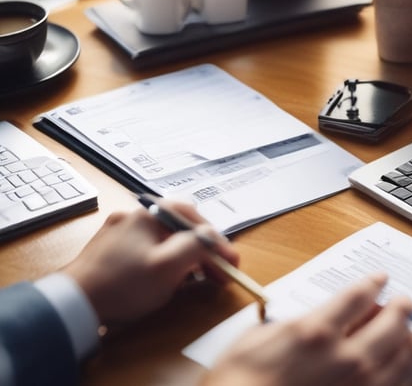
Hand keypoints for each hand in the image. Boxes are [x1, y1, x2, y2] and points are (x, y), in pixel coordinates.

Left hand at [63, 200, 238, 325]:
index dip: (216, 240)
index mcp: (149, 214)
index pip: (194, 218)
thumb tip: (211, 238)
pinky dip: (162, 261)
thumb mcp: (169, 266)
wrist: (73, 304)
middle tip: (217, 272)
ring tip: (194, 278)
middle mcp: (133, 217)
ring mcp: (118, 233)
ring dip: (183, 257)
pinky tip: (165, 279)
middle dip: (201, 251)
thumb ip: (197, 246)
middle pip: (179, 229)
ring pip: (162, 240)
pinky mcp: (108, 252)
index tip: (230, 261)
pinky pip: (145, 251)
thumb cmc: (123, 284)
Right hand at [202, 273, 411, 385]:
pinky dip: (410, 379)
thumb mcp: (258, 337)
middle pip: (391, 324)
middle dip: (403, 309)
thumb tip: (312, 319)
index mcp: (316, 330)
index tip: (379, 280)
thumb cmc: (237, 383)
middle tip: (407, 303)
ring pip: (404, 359)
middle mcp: (344, 357)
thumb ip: (292, 323)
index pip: (358, 295)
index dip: (373, 284)